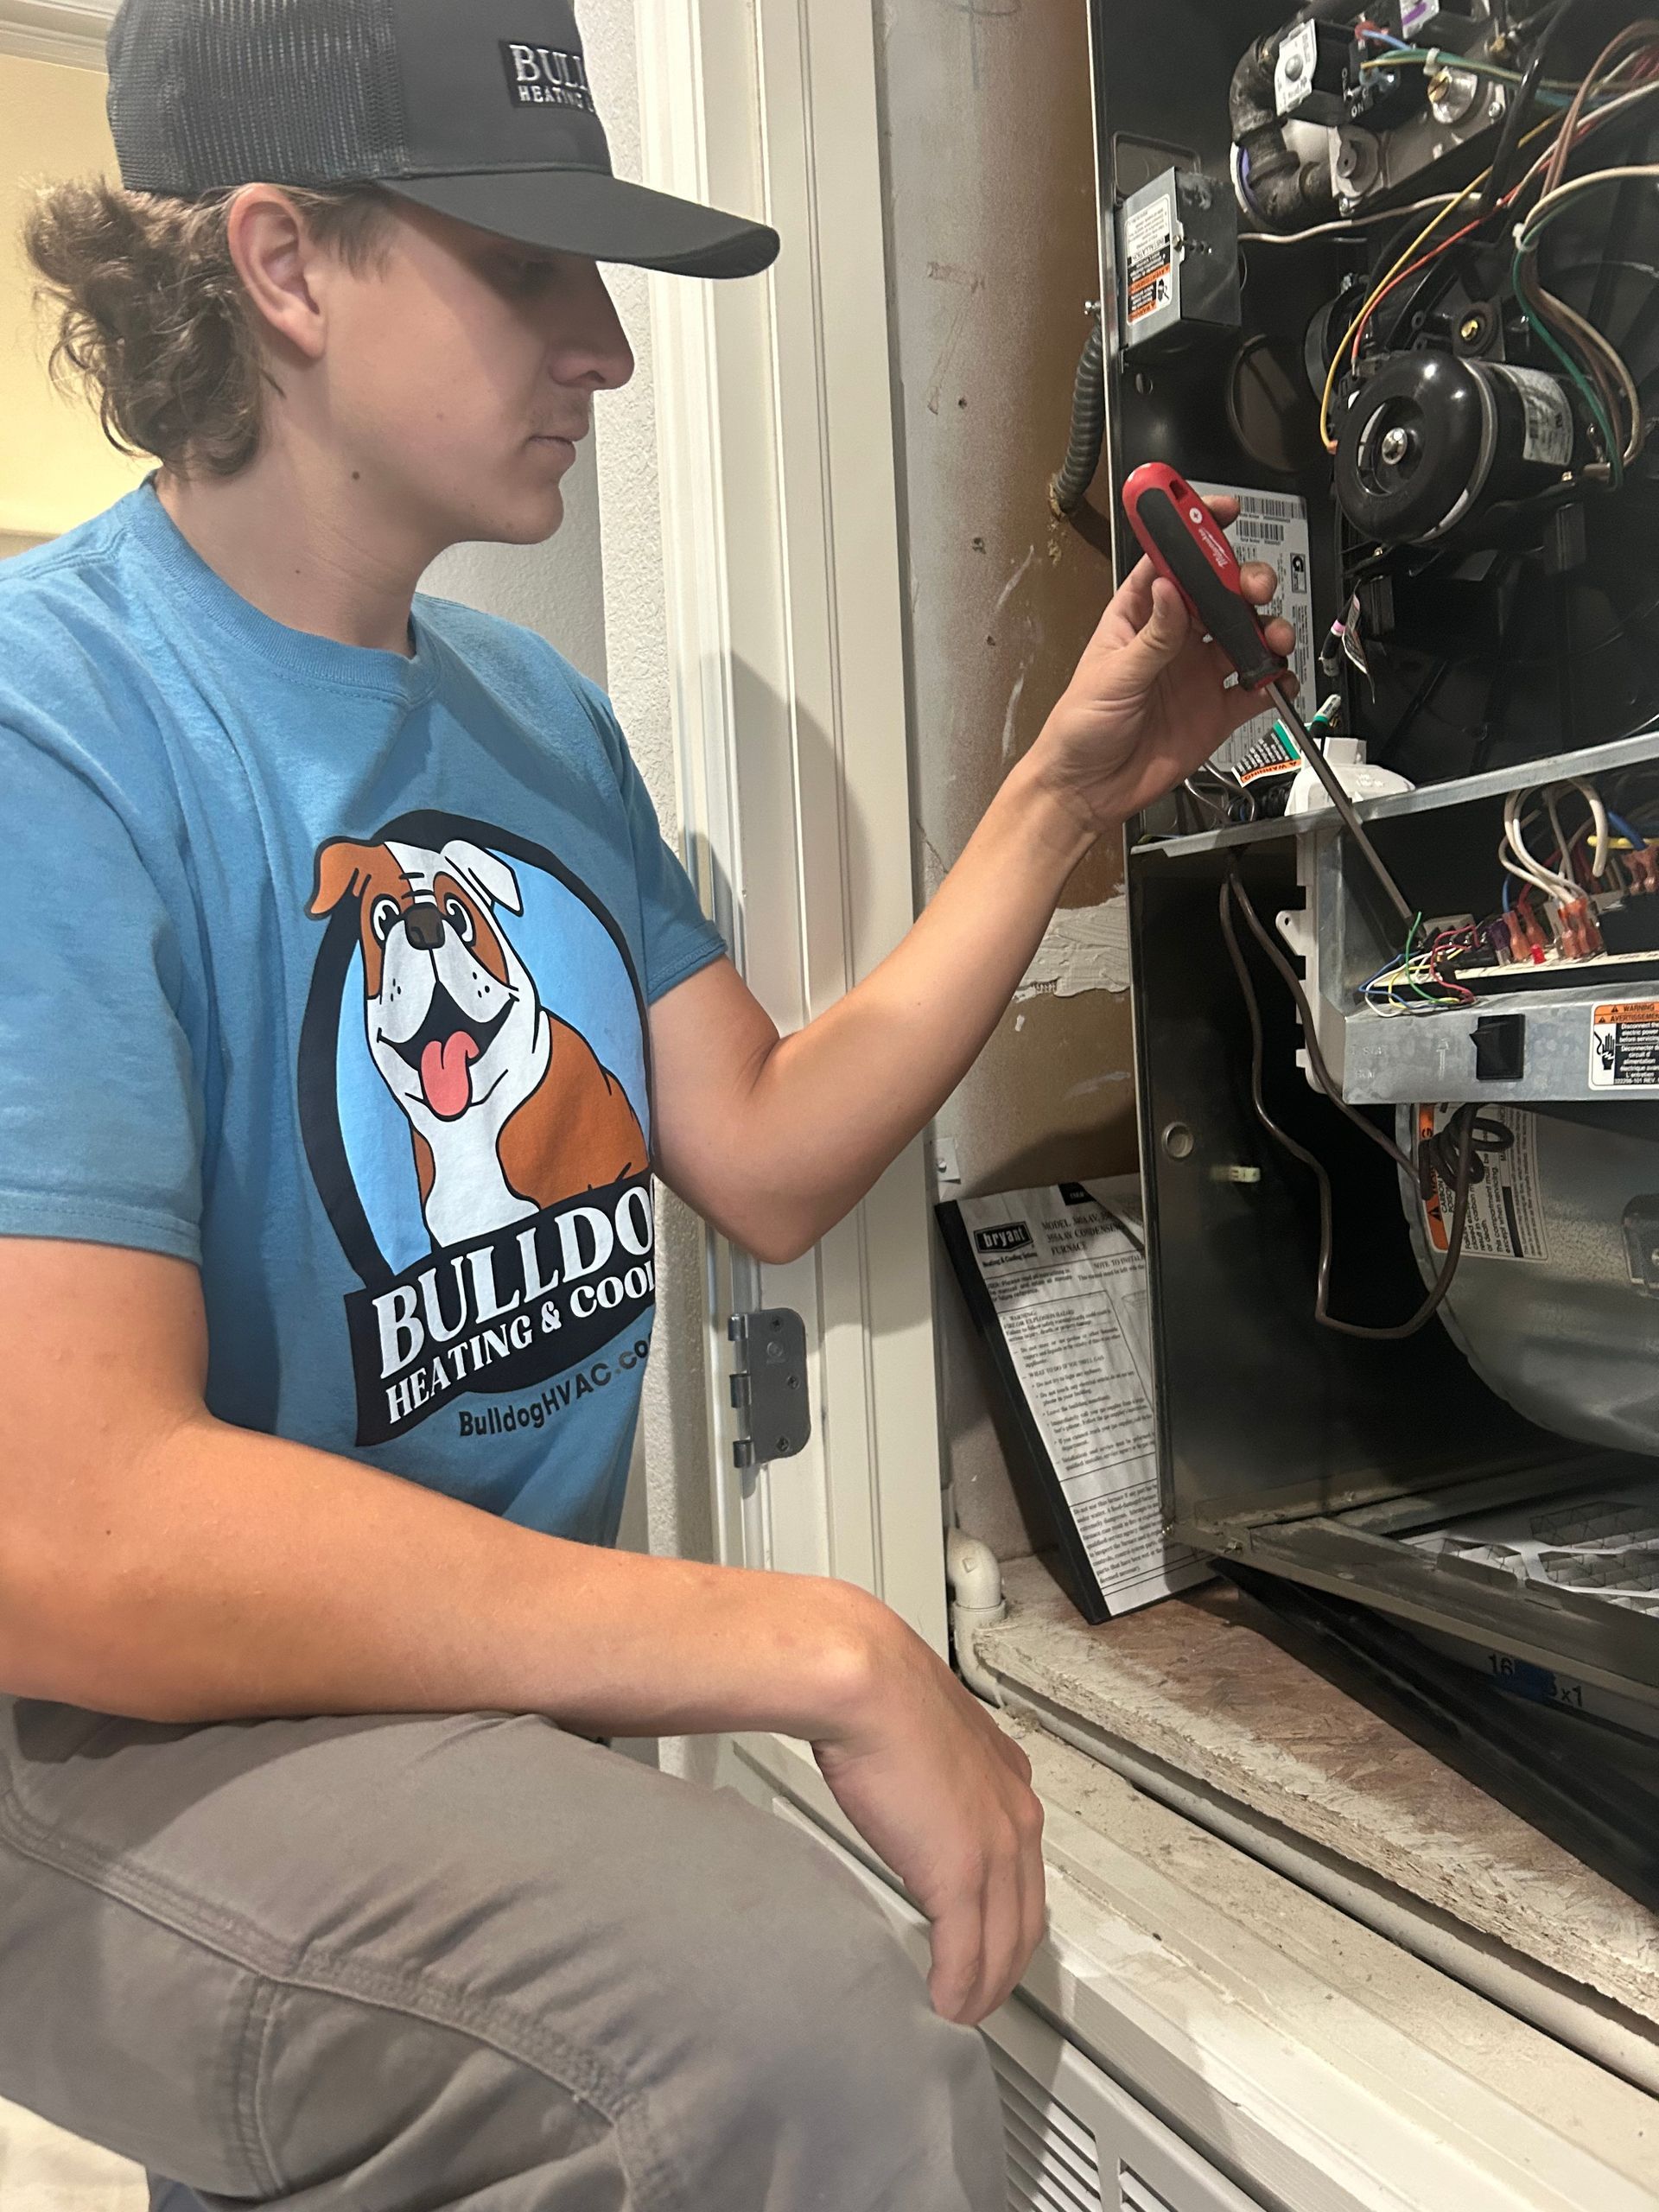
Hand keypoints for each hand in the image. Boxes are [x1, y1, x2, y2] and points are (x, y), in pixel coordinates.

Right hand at [811, 1597, 1044, 2024]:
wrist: (865, 1681)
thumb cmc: (877, 1690)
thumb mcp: (924, 1728)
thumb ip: (930, 1763)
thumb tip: (903, 1774)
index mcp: (1008, 1780)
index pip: (1024, 1868)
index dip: (1008, 1911)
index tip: (989, 1935)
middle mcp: (1015, 1817)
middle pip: (1025, 1917)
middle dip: (1005, 1963)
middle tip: (980, 1992)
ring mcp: (993, 1851)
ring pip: (1004, 1945)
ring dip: (983, 1988)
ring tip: (962, 2010)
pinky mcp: (960, 1877)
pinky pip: (968, 1955)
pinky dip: (958, 1989)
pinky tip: (944, 2005)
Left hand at [1023, 496, 1296, 840]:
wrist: (1087, 791)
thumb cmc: (1079, 730)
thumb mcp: (1111, 677)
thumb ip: (1150, 637)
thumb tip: (1168, 587)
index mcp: (1138, 617)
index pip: (1171, 561)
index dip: (1196, 533)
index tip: (1220, 512)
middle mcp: (1174, 639)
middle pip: (1220, 594)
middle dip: (1245, 582)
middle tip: (1253, 589)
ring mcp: (1199, 673)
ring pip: (1246, 636)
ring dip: (1267, 630)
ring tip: (1274, 638)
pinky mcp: (1217, 710)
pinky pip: (1256, 688)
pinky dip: (1274, 681)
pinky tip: (1277, 679)